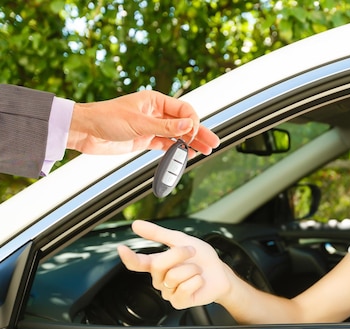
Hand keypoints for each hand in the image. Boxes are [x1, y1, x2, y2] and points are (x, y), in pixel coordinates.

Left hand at [67, 90, 219, 156]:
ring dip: (190, 143)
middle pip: (183, 122)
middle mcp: (155, 112)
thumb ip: (165, 127)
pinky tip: (187, 154)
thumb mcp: (138, 123)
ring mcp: (151, 127)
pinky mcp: (145, 140)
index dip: (192, 121)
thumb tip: (188, 125)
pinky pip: (166, 144)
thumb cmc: (106, 119)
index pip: (183, 109)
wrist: (84, 131)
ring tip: (205, 150)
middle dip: (198, 132)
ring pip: (177, 135)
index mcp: (154, 101)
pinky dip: (176, 149)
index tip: (194, 134)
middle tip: (213, 143)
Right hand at [117, 220, 231, 308]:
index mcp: (158, 264)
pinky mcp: (179, 302)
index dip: (129, 257)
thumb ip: (158, 234)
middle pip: (159, 265)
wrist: (220, 273)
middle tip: (192, 251)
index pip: (137, 263)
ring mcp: (168, 292)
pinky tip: (199, 281)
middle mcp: (160, 279)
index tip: (122, 248)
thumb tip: (136, 225)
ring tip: (196, 270)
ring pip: (174, 276)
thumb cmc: (201, 258)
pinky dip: (196, 281)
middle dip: (179, 254)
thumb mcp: (181, 240)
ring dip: (191, 268)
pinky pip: (184, 288)